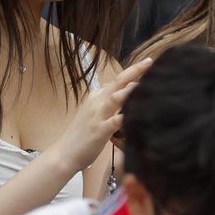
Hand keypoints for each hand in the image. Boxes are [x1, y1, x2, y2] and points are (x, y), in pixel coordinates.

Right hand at [53, 59, 152, 173]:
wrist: (64, 153)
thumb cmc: (81, 135)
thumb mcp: (93, 113)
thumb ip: (106, 103)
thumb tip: (122, 95)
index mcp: (96, 96)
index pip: (117, 81)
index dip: (132, 74)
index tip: (147, 67)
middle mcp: (97, 101)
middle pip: (118, 82)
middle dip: (135, 70)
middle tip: (150, 61)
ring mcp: (98, 115)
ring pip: (116, 97)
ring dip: (132, 91)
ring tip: (150, 86)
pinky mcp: (99, 131)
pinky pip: (115, 121)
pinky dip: (127, 116)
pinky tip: (140, 114)